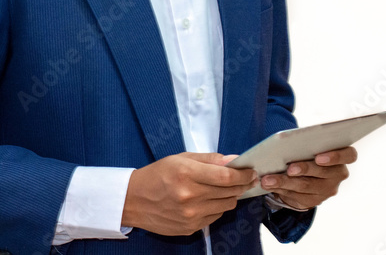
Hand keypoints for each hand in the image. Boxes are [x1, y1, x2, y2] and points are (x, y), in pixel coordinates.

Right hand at [122, 152, 257, 235]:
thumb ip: (209, 159)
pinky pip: (215, 217)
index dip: (243, 174)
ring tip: (226, 188)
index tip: (251, 171)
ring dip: (230, 196)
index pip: (226, 176)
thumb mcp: (180, 158)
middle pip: (229, 191)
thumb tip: (233, 160)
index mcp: (187, 174)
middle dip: (242, 184)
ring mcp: (190, 215)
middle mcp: (190, 196)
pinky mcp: (190, 227)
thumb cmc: (157, 175)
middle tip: (246, 178)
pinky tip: (210, 200)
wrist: (134, 200)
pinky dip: (217, 207)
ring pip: (226, 205)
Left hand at [260, 146, 356, 210]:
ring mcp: (327, 190)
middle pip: (323, 173)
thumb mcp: (310, 145)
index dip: (336, 157)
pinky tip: (269, 185)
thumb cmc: (308, 150)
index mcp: (343, 156)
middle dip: (304, 169)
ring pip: (306, 186)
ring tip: (268, 179)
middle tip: (289, 169)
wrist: (305, 172)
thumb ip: (306, 143)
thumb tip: (284, 141)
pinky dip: (281, 189)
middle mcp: (338, 174)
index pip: (349, 155)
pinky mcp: (314, 201)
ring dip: (284, 182)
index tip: (319, 157)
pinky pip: (297, 196)